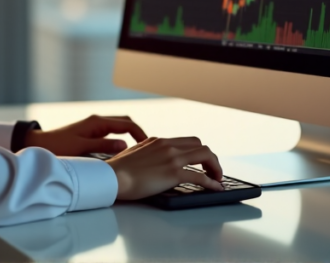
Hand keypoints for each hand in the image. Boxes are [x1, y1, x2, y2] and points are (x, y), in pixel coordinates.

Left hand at [23, 114, 147, 156]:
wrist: (39, 145)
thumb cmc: (57, 146)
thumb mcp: (81, 147)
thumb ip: (103, 146)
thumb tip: (125, 145)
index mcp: (97, 122)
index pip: (127, 124)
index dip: (140, 134)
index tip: (150, 147)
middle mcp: (97, 122)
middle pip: (126, 123)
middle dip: (138, 133)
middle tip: (148, 149)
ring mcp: (94, 127)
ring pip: (119, 128)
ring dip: (130, 137)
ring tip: (140, 152)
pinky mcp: (91, 134)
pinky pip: (112, 134)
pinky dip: (121, 140)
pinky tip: (124, 153)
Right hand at [107, 136, 223, 199]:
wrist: (112, 177)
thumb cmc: (118, 170)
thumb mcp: (134, 153)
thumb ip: (147, 153)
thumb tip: (152, 161)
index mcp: (158, 141)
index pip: (187, 141)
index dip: (198, 152)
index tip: (201, 162)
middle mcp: (167, 146)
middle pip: (200, 145)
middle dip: (210, 158)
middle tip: (212, 171)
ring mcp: (172, 158)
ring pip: (206, 155)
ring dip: (215, 168)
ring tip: (217, 179)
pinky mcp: (173, 173)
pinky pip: (200, 176)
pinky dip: (212, 183)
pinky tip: (216, 188)